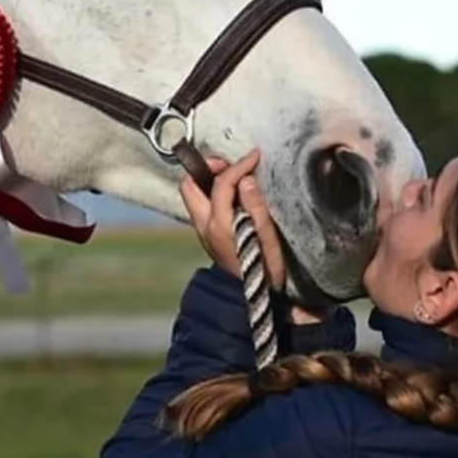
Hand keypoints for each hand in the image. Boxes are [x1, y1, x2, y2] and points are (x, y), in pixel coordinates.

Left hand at [180, 149, 285, 291]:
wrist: (254, 299)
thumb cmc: (265, 270)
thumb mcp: (268, 239)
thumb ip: (256, 208)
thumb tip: (246, 180)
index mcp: (219, 225)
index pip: (221, 183)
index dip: (238, 166)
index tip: (255, 157)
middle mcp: (204, 226)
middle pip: (189, 186)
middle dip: (208, 169)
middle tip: (231, 166)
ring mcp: (203, 231)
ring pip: (194, 195)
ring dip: (210, 181)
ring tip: (235, 178)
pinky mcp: (208, 235)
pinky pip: (203, 205)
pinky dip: (214, 193)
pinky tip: (234, 195)